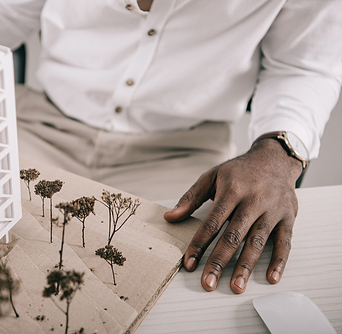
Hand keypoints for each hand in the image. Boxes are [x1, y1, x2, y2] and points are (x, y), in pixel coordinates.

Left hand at [164, 138, 303, 293]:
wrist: (274, 159)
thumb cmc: (239, 171)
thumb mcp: (211, 177)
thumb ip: (190, 198)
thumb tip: (169, 217)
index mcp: (231, 191)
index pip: (212, 222)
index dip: (199, 244)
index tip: (189, 263)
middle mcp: (253, 201)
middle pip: (233, 236)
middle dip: (219, 261)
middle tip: (208, 283)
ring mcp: (272, 211)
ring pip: (257, 242)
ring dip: (246, 266)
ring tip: (235, 287)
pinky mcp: (287, 218)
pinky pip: (284, 242)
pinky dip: (279, 261)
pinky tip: (270, 277)